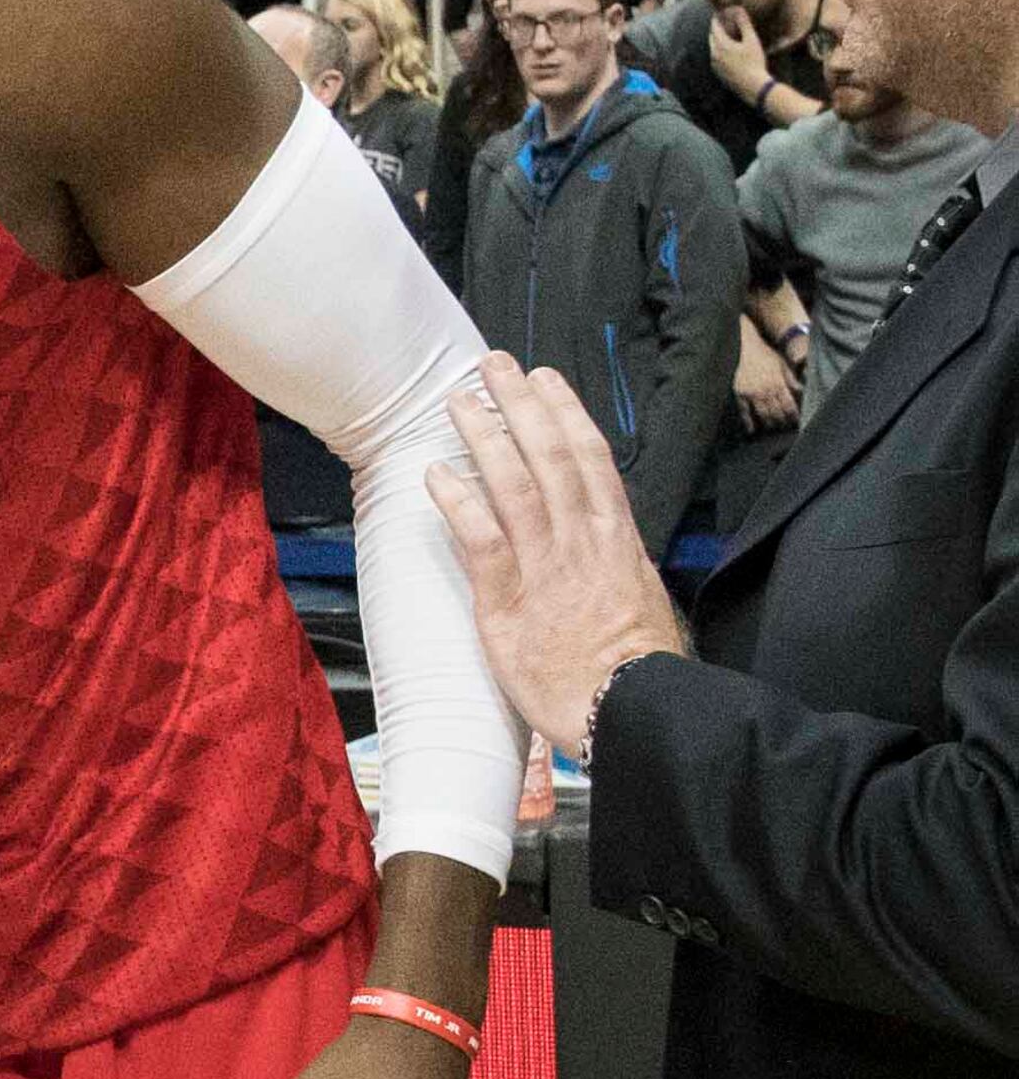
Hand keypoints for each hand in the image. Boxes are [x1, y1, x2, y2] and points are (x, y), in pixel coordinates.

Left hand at [426, 353, 688, 754]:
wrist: (631, 712)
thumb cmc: (637, 671)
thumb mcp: (642, 605)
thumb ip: (618, 569)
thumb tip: (609, 547)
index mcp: (617, 542)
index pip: (590, 462)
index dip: (566, 415)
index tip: (547, 382)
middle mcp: (581, 544)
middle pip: (550, 458)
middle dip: (520, 407)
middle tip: (494, 366)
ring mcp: (545, 569)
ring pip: (514, 487)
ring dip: (484, 439)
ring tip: (460, 402)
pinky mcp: (508, 602)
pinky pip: (480, 541)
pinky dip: (459, 503)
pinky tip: (436, 474)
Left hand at [707, 1, 772, 101]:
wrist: (752, 86)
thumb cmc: (754, 62)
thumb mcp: (751, 41)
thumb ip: (744, 24)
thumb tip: (739, 9)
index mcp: (721, 45)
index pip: (715, 28)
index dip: (716, 19)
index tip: (718, 13)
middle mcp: (714, 54)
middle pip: (712, 38)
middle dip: (715, 29)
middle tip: (720, 22)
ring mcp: (715, 65)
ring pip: (713, 49)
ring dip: (717, 41)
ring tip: (724, 36)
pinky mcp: (718, 73)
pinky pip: (716, 58)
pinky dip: (719, 51)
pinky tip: (727, 52)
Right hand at [734, 337, 800, 430]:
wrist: (746, 347)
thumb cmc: (766, 354)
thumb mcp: (783, 365)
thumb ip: (792, 380)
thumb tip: (802, 392)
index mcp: (779, 384)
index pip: (789, 406)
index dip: (794, 416)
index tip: (797, 422)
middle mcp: (766, 391)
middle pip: (777, 413)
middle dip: (783, 422)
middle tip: (785, 427)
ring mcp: (752, 393)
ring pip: (763, 414)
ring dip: (769, 423)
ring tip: (773, 428)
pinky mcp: (740, 394)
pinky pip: (744, 411)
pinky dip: (748, 422)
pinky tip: (752, 429)